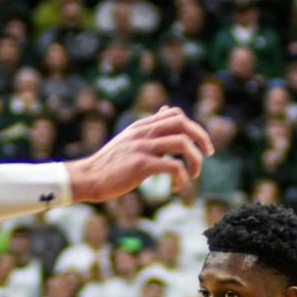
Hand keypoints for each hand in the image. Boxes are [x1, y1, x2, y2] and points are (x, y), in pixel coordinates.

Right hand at [68, 106, 212, 202]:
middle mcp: (143, 132)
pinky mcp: (141, 165)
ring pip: (182, 144)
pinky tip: (177, 187)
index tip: (201, 145)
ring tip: (193, 175)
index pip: (176, 114)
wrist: (88, 177)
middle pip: (183, 123)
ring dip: (195, 161)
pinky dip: (182, 178)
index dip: (194, 127)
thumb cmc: (110, 162)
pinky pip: (173, 166)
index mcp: (142, 125)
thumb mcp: (130, 137)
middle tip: (207, 155)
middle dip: (201, 139)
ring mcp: (142, 147)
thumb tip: (166, 109)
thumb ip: (150, 125)